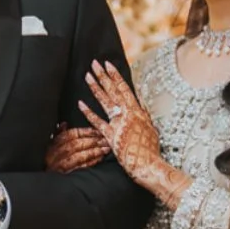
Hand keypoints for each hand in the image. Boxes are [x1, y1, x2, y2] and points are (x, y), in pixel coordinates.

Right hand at [46, 124, 108, 173]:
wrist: (44, 184)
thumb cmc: (49, 162)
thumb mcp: (49, 147)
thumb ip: (58, 135)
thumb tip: (64, 124)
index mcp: (51, 145)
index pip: (70, 134)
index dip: (85, 132)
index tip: (98, 131)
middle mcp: (54, 155)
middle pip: (76, 144)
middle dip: (92, 141)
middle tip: (106, 139)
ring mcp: (59, 166)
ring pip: (79, 156)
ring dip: (94, 151)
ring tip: (106, 148)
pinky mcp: (65, 176)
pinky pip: (80, 168)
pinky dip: (91, 162)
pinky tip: (99, 158)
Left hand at [81, 61, 188, 205]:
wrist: (149, 165)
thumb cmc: (150, 150)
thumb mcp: (149, 128)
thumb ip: (141, 117)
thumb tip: (138, 107)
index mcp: (138, 111)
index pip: (125, 88)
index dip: (115, 76)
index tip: (108, 64)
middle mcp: (129, 115)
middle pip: (114, 91)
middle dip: (103, 76)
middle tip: (94, 63)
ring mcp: (119, 125)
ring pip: (106, 102)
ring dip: (96, 88)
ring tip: (87, 76)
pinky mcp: (111, 137)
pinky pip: (98, 122)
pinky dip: (89, 113)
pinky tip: (80, 103)